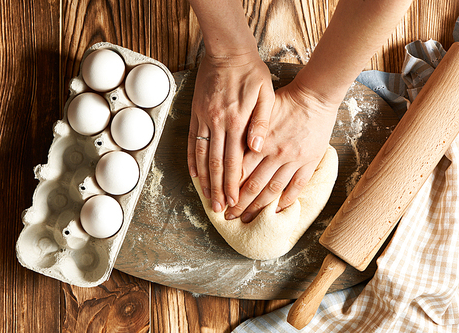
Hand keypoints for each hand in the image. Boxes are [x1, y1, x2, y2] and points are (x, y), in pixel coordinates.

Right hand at [187, 51, 274, 212]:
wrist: (227, 51)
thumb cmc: (251, 72)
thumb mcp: (266, 95)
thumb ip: (262, 122)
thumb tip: (258, 147)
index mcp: (236, 121)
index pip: (234, 160)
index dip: (233, 183)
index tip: (234, 200)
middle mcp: (217, 123)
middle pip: (216, 163)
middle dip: (218, 188)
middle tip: (219, 209)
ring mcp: (204, 119)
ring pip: (202, 156)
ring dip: (204, 179)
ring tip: (206, 198)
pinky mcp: (196, 114)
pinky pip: (192, 141)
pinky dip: (192, 159)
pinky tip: (194, 174)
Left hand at [224, 78, 338, 221]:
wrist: (315, 96)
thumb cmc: (285, 100)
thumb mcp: (260, 110)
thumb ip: (246, 130)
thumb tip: (229, 149)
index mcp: (260, 142)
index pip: (239, 171)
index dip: (228, 187)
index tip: (221, 199)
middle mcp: (275, 154)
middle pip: (253, 185)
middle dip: (239, 204)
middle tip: (229, 216)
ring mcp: (294, 160)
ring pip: (273, 190)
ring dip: (259, 207)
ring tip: (248, 219)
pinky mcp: (309, 161)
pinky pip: (297, 186)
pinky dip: (286, 200)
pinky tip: (277, 210)